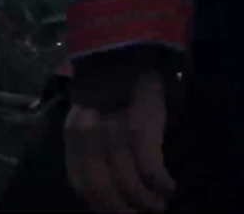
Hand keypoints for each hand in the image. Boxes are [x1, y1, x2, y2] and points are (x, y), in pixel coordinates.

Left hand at [64, 70, 175, 213]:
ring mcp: (113, 127)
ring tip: (158, 205)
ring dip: (147, 202)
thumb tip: (110, 190)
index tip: (117, 213)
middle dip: (122, 211)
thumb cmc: (113, 84)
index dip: (100, 205)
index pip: (80, 182)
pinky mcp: (140, 122)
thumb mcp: (93, 115)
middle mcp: (87, 133)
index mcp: (73, 133)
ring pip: (128, 182)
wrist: (128, 47)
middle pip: (101, 189)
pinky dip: (160, 183)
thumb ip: (93, 148)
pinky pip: (149, 166)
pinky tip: (169, 187)